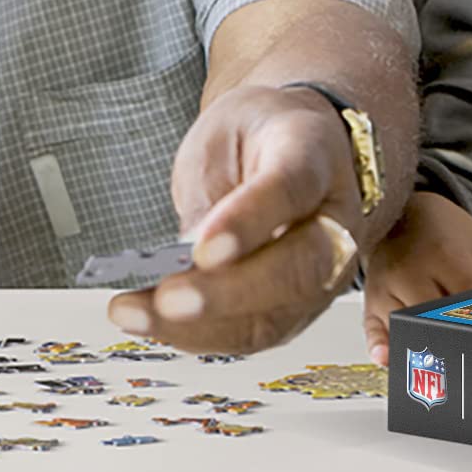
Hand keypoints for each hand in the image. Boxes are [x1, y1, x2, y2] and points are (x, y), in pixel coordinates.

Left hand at [106, 84, 364, 353]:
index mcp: (315, 156)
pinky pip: (251, 334)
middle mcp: (334, 220)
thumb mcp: (225, 136)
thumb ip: (213, 193)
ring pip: (276, 315)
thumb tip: (186, 256)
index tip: (202, 247)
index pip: (291, 190)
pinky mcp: (296, 307)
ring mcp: (323, 272)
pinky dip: (197, 336)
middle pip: (299, 268)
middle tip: (168, 299)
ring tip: (137, 315)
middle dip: (228, 293)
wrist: (290, 146)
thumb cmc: (255, 138)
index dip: (248, 221)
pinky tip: (151, 322)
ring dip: (201, 327)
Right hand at [360, 191, 471, 364]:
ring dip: (425, 349)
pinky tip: (389, 359)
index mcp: (444, 255)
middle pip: (432, 317)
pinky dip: (380, 347)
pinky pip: (373, 331)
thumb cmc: (446, 235)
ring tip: (447, 368)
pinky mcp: (370, 302)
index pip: (467, 298)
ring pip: (403, 327)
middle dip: (456, 338)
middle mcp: (409, 272)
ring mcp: (385, 288)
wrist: (403, 213)